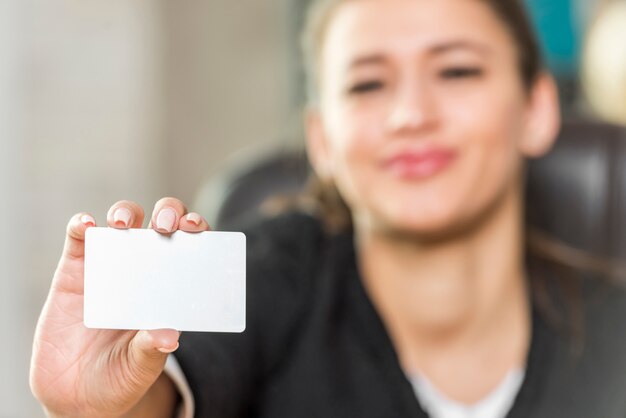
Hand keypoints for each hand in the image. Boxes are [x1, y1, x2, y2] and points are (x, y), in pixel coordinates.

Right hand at [30, 198, 209, 417]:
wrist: (76, 395)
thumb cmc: (120, 376)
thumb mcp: (140, 367)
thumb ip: (152, 349)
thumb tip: (170, 336)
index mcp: (170, 286)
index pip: (191, 246)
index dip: (197, 230)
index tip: (197, 228)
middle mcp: (144, 268)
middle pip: (161, 223)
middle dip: (168, 212)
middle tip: (165, 225)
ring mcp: (109, 266)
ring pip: (122, 221)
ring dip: (125, 212)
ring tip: (123, 224)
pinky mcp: (74, 271)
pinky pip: (78, 238)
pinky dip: (80, 225)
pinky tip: (84, 225)